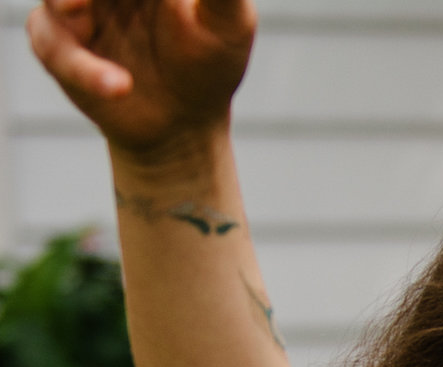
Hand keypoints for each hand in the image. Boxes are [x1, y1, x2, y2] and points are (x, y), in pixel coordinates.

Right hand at [28, 0, 253, 161]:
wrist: (183, 120)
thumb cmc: (209, 60)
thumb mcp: (229, 21)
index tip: (165, 2)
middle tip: (88, 3)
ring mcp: (70, 4)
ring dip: (67, 2)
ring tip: (77, 7)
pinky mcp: (55, 44)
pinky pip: (56, 48)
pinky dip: (86, 69)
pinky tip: (120, 86)